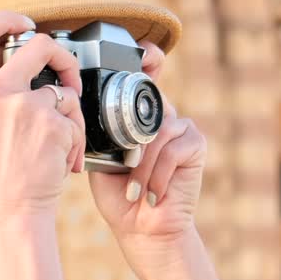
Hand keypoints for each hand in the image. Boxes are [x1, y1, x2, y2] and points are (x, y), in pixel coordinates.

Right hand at [0, 12, 86, 219]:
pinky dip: (77, 142)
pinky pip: (77, 120)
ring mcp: (25, 106)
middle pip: (40, 42)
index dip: (9, 16)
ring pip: (67, 90)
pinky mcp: (52, 124)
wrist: (11, 210)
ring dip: (73, 116)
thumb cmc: (0, 175)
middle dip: (64, 58)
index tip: (26, 25)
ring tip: (62, 145)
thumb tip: (25, 68)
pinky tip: (63, 162)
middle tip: (68, 82)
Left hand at [88, 42, 206, 254]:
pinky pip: (172, 149)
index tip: (143, 50)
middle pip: (153, 99)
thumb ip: (101, 132)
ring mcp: (183, 129)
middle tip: (128, 160)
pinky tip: (152, 194)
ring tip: (134, 190)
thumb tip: (84, 108)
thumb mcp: (102, 158)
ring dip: (141, 167)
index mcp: (140, 118)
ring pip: (156, 133)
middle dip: (138, 127)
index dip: (147, 60)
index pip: (145, 80)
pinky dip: (156, 175)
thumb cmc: (119, 196)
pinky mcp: (196, 145)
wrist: (142, 229)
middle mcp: (163, 117)